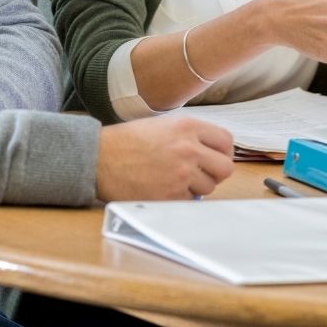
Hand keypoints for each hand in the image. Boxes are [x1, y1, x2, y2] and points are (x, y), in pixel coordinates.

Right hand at [95, 115, 234, 200]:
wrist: (99, 158)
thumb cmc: (127, 141)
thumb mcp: (162, 125)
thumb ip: (190, 135)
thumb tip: (212, 151)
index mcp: (187, 127)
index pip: (226, 141)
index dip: (222, 151)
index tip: (214, 157)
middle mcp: (188, 149)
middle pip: (225, 168)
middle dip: (215, 172)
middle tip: (202, 173)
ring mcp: (180, 174)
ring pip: (209, 187)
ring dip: (196, 186)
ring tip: (174, 179)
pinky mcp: (170, 196)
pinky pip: (189, 201)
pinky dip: (180, 198)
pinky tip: (163, 187)